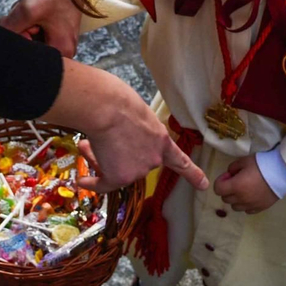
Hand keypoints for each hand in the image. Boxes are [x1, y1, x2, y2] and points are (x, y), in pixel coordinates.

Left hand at [0, 0, 78, 57]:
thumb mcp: (27, 11)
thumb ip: (8, 28)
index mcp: (62, 51)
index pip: (29, 56)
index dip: (21, 39)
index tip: (26, 24)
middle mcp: (63, 47)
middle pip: (29, 46)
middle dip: (22, 29)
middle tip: (29, 14)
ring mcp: (60, 35)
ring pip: (29, 35)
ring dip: (24, 20)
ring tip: (32, 7)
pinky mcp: (56, 25)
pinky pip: (35, 25)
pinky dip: (29, 16)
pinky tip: (34, 6)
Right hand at [41, 59, 207, 193]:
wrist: (106, 107)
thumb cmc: (117, 100)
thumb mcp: (135, 113)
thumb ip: (133, 132)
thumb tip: (113, 143)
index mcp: (161, 139)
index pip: (179, 160)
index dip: (192, 174)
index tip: (204, 185)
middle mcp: (154, 159)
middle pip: (131, 162)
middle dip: (114, 154)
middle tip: (99, 138)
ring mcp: (138, 170)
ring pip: (114, 170)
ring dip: (99, 157)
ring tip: (90, 139)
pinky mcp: (120, 177)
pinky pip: (103, 184)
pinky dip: (91, 184)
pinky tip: (81, 182)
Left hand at [215, 155, 278, 213]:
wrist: (282, 173)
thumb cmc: (262, 165)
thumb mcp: (244, 161)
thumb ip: (233, 167)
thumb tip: (230, 174)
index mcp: (235, 186)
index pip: (217, 189)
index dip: (220, 181)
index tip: (228, 176)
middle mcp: (241, 199)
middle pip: (225, 199)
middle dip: (227, 190)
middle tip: (236, 181)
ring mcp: (250, 205)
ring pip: (235, 207)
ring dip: (235, 199)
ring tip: (243, 190)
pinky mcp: (260, 208)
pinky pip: (247, 210)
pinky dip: (245, 204)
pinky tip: (251, 196)